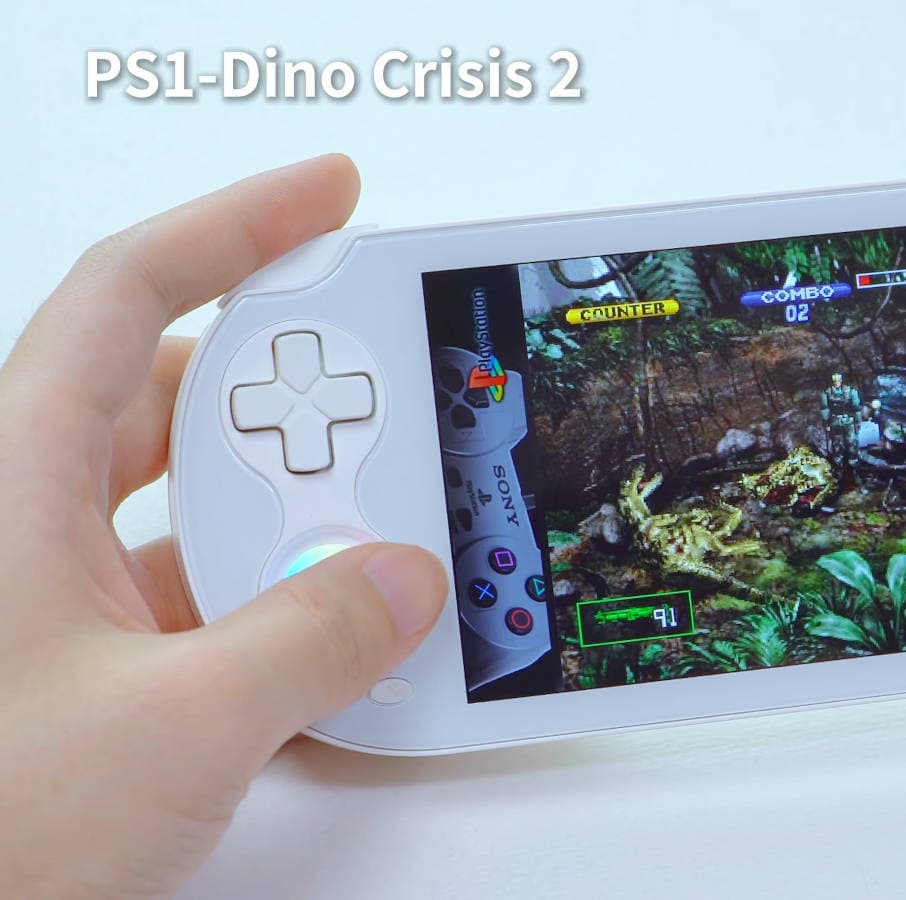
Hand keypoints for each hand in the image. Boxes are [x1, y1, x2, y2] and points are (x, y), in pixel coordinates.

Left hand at [0, 156, 446, 896]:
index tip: (326, 199)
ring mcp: (54, 600)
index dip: (233, 226)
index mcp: (13, 481)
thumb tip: (399, 582)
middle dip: (288, 393)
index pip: (129, 295)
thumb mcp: (173, 726)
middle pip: (173, 396)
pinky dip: (270, 602)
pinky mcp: (84, 669)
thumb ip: (311, 641)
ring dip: (285, 517)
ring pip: (189, 507)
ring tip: (374, 534)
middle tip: (383, 396)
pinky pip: (195, 595)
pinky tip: (331, 637)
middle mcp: (26, 522)